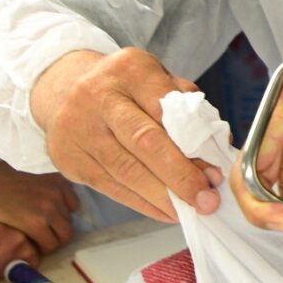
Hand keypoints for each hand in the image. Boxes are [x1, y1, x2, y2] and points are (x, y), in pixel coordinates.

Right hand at [0, 159, 78, 252]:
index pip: (72, 204)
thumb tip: (37, 193)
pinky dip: (40, 249)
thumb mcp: (16, 172)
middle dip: (55, 232)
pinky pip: (49, 244)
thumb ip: (33, 182)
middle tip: (37, 237)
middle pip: (68, 222)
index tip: (47, 222)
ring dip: (49, 242)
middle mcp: (54, 190)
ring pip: (63, 236)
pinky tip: (26, 246)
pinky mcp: (36, 221)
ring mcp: (48, 205)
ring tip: (32, 243)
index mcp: (51, 176)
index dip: (59, 216)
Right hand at [29, 47, 218, 222]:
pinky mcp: (68, 158)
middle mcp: (98, 96)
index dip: (193, 145)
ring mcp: (77, 128)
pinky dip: (143, 204)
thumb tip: (218, 147)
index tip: (215, 173)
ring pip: (126, 171)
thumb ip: (187, 107)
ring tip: (190, 210)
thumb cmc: (126, 89)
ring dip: (163, 197)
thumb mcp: (156, 80)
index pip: (166, 108)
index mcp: (130, 70)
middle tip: (206, 200)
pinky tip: (166, 212)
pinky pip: (110, 187)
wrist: (64, 90)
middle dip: (180, 176)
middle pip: (144, 141)